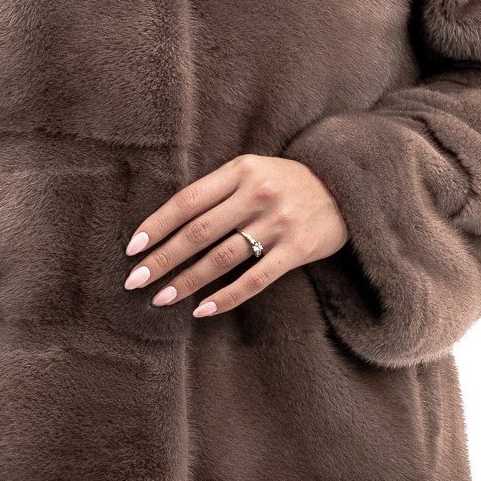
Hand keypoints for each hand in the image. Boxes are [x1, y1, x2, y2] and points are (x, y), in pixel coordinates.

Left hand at [123, 153, 348, 317]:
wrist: (347, 188)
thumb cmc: (287, 183)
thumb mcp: (253, 171)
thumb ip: (218, 191)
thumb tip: (167, 226)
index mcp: (240, 171)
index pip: (187, 201)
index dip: (156, 225)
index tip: (132, 249)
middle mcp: (257, 194)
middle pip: (198, 232)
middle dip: (162, 259)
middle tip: (135, 281)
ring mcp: (278, 223)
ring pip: (221, 258)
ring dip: (187, 281)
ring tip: (161, 298)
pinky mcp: (297, 249)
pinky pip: (255, 279)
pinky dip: (226, 297)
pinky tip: (202, 309)